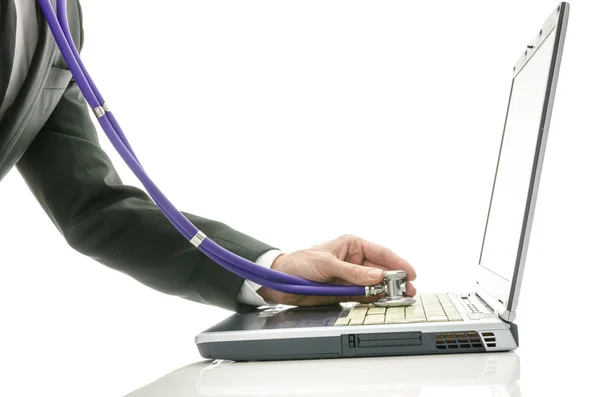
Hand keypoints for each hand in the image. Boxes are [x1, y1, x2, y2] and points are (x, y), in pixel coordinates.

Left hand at [257, 234, 415, 305]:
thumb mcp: (326, 264)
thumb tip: (376, 276)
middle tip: (408, 290)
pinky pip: (365, 296)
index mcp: (352, 245)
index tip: (410, 273)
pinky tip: (384, 303)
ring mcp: (352, 277)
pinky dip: (375, 300)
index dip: (397, 262)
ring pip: (376, 285)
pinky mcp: (347, 291)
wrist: (280, 281)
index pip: (380, 253)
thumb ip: (352, 272)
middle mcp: (355, 260)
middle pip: (381, 270)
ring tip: (401, 298)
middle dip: (395, 279)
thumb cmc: (300, 263)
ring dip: (387, 291)